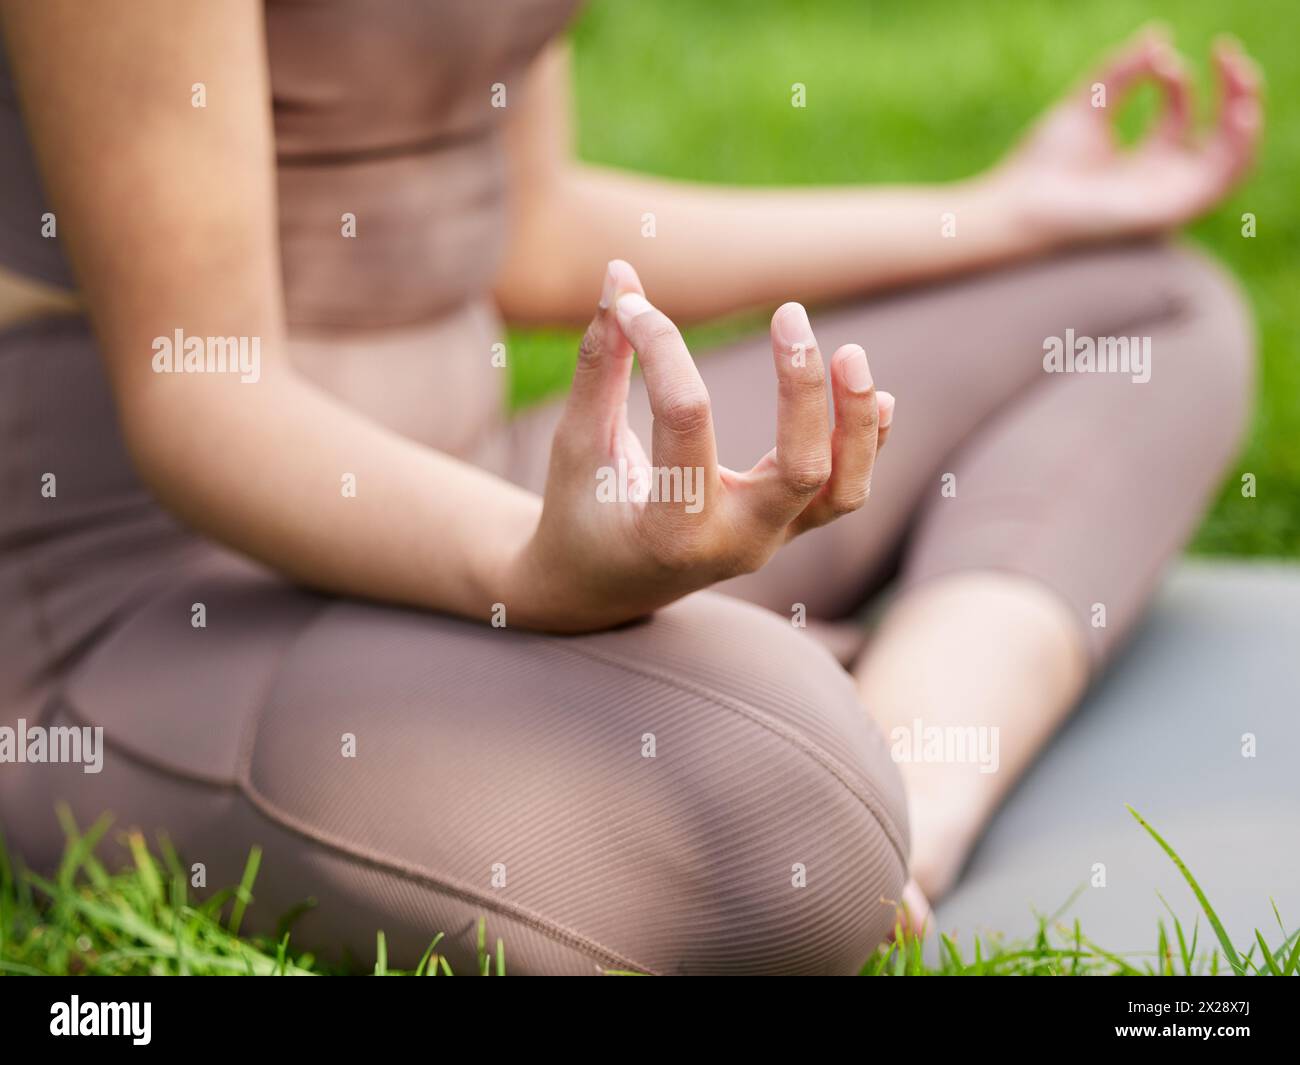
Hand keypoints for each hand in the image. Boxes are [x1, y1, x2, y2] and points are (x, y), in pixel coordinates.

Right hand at [504, 259, 894, 631]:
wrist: (599, 588)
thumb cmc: (578, 511)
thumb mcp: (577, 442)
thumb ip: (600, 363)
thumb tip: (619, 275)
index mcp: (669, 530)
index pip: (685, 420)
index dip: (661, 348)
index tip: (633, 307)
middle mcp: (733, 544)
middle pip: (799, 467)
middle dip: (803, 389)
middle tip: (791, 314)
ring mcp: (769, 542)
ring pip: (841, 489)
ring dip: (855, 423)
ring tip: (850, 353)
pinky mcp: (786, 530)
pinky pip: (843, 493)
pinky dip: (866, 444)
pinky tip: (876, 394)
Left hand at [990, 26, 1261, 245]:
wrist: (1018, 206)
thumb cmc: (1041, 166)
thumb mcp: (1088, 105)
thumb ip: (1122, 72)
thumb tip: (1158, 36)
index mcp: (1141, 163)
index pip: (1180, 116)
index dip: (1179, 81)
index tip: (1160, 59)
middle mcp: (1160, 183)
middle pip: (1216, 136)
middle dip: (1231, 91)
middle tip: (1228, 52)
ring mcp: (1167, 199)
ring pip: (1229, 158)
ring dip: (1245, 113)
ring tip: (1242, 74)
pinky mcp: (1169, 211)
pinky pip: (1221, 181)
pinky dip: (1239, 146)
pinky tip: (1240, 111)